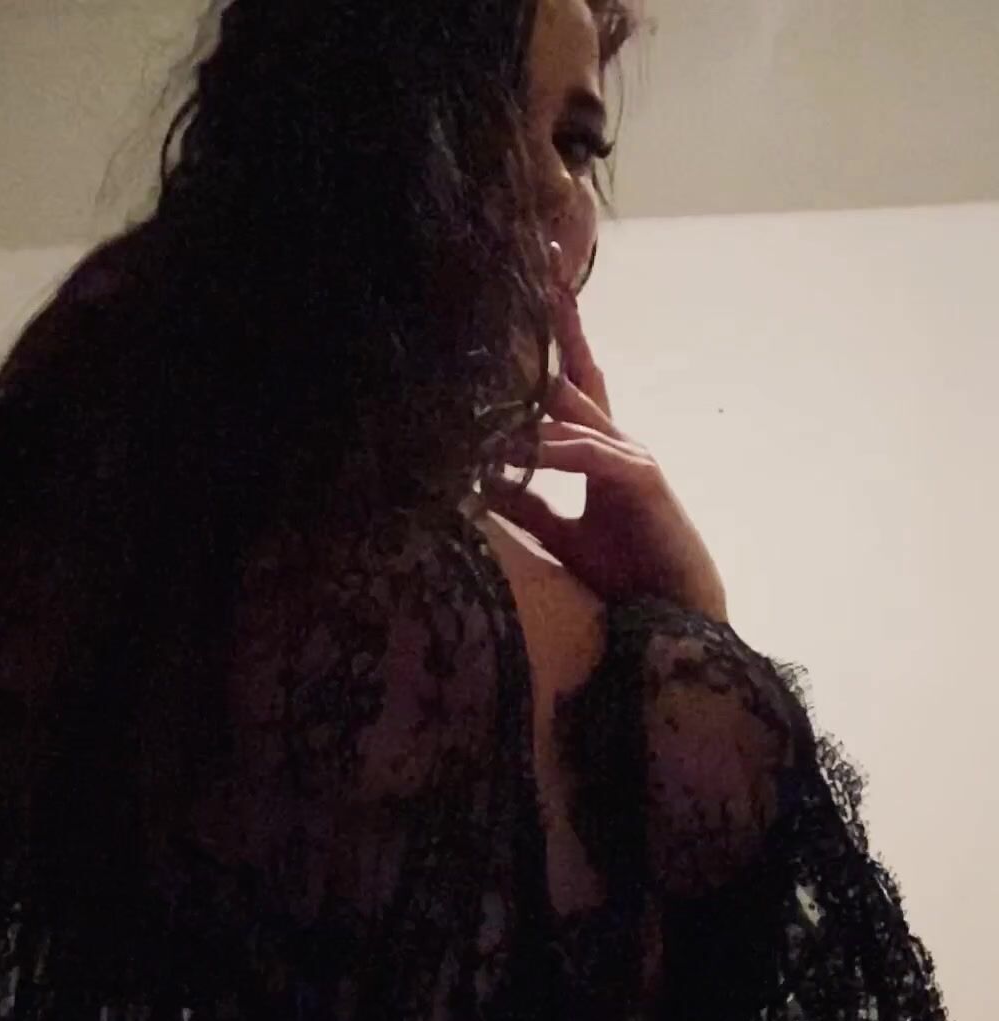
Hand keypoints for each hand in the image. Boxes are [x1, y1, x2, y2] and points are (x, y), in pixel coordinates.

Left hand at [485, 294, 727, 624]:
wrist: (675, 615)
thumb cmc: (628, 576)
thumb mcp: (561, 536)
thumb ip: (527, 506)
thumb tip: (481, 484)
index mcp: (597, 452)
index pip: (571, 388)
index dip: (553, 344)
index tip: (532, 296)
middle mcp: (615, 444)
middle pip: (578, 374)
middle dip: (558, 325)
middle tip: (535, 270)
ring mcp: (631, 458)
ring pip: (576, 410)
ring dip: (536, 386)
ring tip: (497, 356)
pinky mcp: (641, 481)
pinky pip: (586, 456)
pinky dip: (551, 449)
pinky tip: (520, 446)